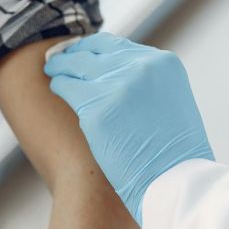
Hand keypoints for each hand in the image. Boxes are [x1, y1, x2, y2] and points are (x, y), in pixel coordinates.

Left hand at [45, 33, 213, 225]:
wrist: (175, 182)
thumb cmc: (175, 154)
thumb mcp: (171, 103)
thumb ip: (148, 83)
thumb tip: (116, 75)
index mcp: (164, 64)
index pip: (117, 45)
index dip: (95, 48)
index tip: (82, 53)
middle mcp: (142, 67)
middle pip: (94, 52)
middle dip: (75, 55)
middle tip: (59, 59)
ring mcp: (118, 87)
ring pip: (77, 66)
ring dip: (62, 67)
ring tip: (53, 70)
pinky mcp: (97, 109)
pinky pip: (67, 87)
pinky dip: (59, 85)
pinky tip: (56, 87)